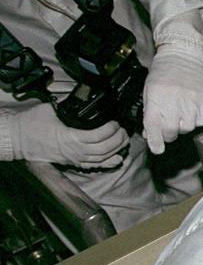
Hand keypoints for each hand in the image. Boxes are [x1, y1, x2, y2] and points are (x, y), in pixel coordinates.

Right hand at [8, 103, 126, 166]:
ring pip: (103, 158)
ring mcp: (75, 159)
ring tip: (123, 139)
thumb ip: (68, 106)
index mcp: (70, 138)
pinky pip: (95, 166)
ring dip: (117, 149)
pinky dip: (108, 162)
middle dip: (118, 139)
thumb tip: (82, 98)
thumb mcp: (51, 109)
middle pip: (105, 149)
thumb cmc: (31, 124)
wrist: (17, 139)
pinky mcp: (73, 163)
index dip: (111, 129)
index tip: (115, 121)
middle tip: (123, 129)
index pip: (98, 136)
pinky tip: (117, 157)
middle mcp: (75, 152)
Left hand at [143, 44, 202, 153]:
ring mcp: (192, 100)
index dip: (155, 141)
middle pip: (173, 130)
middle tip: (169, 128)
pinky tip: (192, 112)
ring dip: (183, 126)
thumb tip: (151, 135)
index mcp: (156, 97)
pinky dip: (197, 120)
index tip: (157, 149)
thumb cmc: (162, 74)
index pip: (154, 126)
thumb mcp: (149, 91)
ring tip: (181, 116)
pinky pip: (202, 121)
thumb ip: (150, 113)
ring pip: (188, 127)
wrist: (182, 55)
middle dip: (169, 134)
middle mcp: (174, 99)